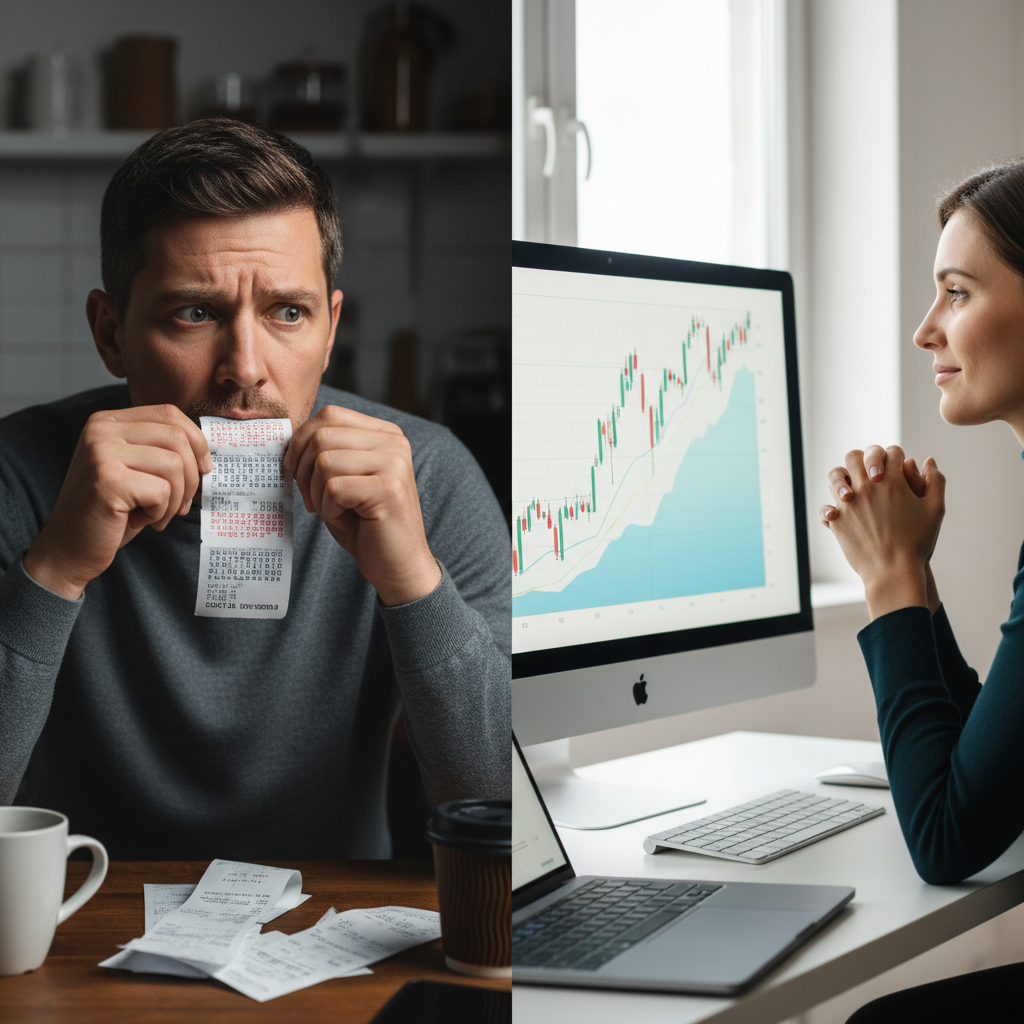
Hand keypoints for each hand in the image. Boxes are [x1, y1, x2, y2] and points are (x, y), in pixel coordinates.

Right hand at [23, 405, 211, 599]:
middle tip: (180, 505)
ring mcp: (101, 452)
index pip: (168, 414)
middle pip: (177, 437)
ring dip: (175, 499)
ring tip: (156, 515)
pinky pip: (162, 490)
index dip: (197, 441)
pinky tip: (139, 520)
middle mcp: (100, 430)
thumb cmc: (112, 512)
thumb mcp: (136, 470)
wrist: (70, 549)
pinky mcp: (107, 479)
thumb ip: (160, 449)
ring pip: (174, 465)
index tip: (204, 469)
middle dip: (191, 476)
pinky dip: (160, 512)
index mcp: (107, 421)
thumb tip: (208, 447)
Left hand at [284, 405, 440, 605]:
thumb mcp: (344, 478)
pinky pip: (334, 488)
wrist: (398, 565)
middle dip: (304, 471)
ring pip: (324, 462)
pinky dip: (330, 511)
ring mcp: (395, 464)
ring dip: (318, 494)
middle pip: (322, 436)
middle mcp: (394, 442)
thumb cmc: (365, 523)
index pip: (329, 415)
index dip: (301, 442)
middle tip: (314, 500)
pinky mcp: (389, 489)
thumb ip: (326, 451)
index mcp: (385, 433)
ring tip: (336, 511)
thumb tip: (286, 439)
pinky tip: (347, 521)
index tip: (297, 472)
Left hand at [819, 445, 944, 618]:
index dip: (895, 456)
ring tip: (852, 489)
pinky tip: (839, 514)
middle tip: (869, 471)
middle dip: (862, 459)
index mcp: (892, 481)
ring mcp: (848, 503)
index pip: (891, 452)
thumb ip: (936, 482)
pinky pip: (826, 507)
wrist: (893, 571)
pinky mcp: (836, 520)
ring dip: (843, 480)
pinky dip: (830, 509)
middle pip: (855, 456)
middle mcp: (866, 487)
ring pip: (835, 476)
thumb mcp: (935, 510)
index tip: (896, 466)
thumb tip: (929, 461)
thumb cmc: (918, 542)